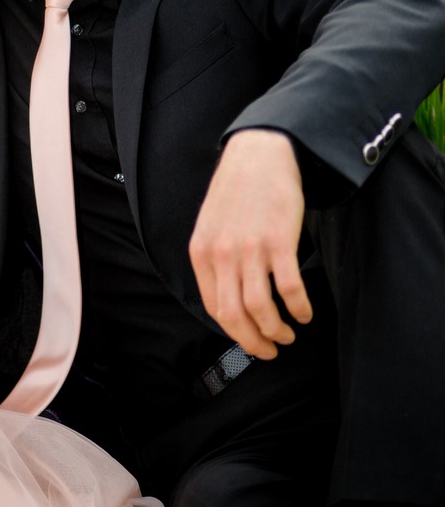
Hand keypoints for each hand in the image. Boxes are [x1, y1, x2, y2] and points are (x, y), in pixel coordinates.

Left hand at [189, 129, 312, 358]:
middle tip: (270, 351)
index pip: (214, 307)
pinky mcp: (279, 241)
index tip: (249, 341)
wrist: (259, 155)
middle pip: (235, 315)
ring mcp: (250, 249)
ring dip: (276, 330)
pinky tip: (304, 313)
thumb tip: (227, 298)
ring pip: (261, 308)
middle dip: (254, 341)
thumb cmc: (237, 192)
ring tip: (287, 335)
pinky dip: (299, 308)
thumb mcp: (210, 226)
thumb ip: (214, 260)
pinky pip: (289, 288)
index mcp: (201, 253)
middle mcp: (222, 254)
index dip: (234, 332)